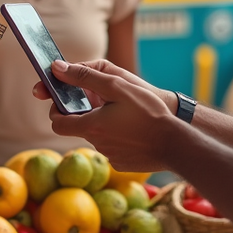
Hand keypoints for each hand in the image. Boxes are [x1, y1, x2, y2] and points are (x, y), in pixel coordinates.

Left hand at [39, 60, 178, 172]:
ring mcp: (110, 156)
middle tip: (105, 101)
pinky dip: (119, 138)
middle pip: (80, 127)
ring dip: (105, 125)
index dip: (57, 111)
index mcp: (91, 126)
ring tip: (127, 114)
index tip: (67, 101)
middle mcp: (97, 144)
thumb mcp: (116, 86)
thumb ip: (85, 76)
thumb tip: (57, 69)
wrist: (175, 144)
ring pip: (99, 137)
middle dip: (87, 114)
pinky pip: (114, 148)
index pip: (57, 123)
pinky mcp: (122, 163)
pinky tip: (135, 130)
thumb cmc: (148, 112)